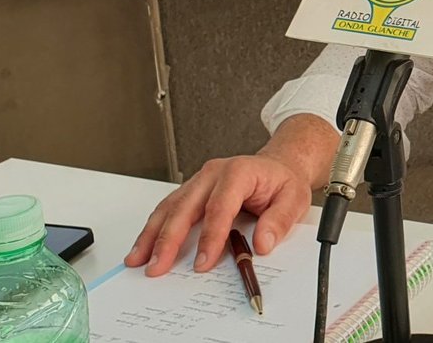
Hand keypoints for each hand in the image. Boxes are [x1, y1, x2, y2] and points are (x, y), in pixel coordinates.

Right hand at [124, 153, 311, 276]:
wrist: (278, 165)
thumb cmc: (283, 182)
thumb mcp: (294, 199)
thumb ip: (279, 221)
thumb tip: (262, 245)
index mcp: (239, 172)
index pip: (220, 206)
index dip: (210, 237)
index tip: (202, 263)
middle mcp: (213, 173)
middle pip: (185, 206)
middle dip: (168, 239)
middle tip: (157, 267)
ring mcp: (199, 180)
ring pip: (170, 207)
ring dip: (152, 234)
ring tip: (138, 260)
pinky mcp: (191, 190)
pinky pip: (169, 208)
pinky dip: (154, 228)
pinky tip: (144, 246)